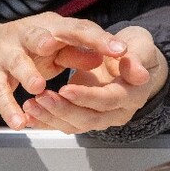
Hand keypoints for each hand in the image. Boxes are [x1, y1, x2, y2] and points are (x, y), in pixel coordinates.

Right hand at [0, 12, 127, 129]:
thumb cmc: (21, 48)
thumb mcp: (51, 47)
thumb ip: (76, 51)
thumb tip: (106, 57)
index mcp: (48, 27)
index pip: (77, 29)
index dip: (99, 39)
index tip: (121, 50)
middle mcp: (26, 35)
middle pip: (44, 36)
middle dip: (67, 44)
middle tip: (87, 56)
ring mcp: (4, 54)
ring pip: (17, 61)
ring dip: (28, 73)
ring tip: (39, 88)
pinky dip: (8, 107)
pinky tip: (19, 122)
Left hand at [22, 26, 167, 133]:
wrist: (129, 58)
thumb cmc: (134, 48)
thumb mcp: (140, 45)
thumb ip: (138, 58)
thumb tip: (141, 75)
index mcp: (132, 95)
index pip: (108, 100)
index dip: (86, 96)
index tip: (65, 89)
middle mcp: (117, 112)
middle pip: (89, 118)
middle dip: (63, 110)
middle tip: (41, 98)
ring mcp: (101, 117)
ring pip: (75, 125)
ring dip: (51, 117)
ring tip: (30, 105)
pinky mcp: (85, 116)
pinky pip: (65, 123)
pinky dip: (46, 121)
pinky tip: (28, 117)